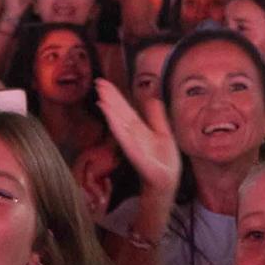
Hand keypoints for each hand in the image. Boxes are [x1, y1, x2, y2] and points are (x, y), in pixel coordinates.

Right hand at [96, 79, 181, 194]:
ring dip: (110, 110)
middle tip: (98, 82)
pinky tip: (110, 117)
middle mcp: (133, 135)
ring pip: (119, 123)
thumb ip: (156, 116)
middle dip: (110, 98)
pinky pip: (125, 139)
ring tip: (101, 96)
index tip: (104, 83)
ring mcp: (133, 144)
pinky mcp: (136, 155)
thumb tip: (152, 97)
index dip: (115, 96)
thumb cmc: (164, 160)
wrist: (167, 182)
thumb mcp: (163, 133)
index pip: (125, 109)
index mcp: (139, 129)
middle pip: (120, 113)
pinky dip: (117, 127)